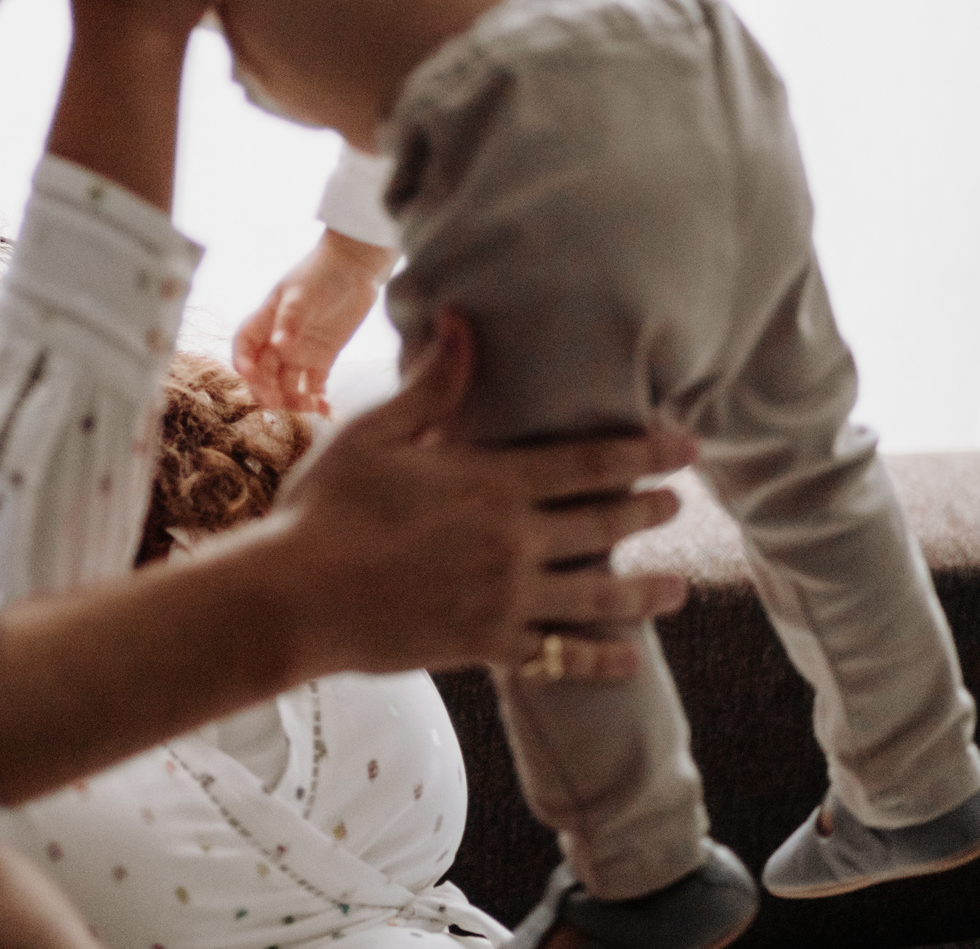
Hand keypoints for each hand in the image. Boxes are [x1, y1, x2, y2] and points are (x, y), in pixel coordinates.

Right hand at [233, 229, 397, 415]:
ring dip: (293, 401)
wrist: (355, 267)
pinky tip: (326, 409)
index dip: (242, 361)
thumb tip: (278, 345)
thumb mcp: (302, 293)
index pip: (244, 346)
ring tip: (311, 407)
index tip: (248, 375)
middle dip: (266, 390)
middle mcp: (278, 342)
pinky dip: (317, 400)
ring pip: (286, 386)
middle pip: (263, 374)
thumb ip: (290, 319)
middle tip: (277, 402)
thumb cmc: (321, 273)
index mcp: (266, 322)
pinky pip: (314, 387)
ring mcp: (299, 353)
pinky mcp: (322, 360)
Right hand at [264, 308, 694, 682]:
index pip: (589, 462)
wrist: (295, 597)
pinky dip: (600, 657)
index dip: (642, 452)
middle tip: (679, 503)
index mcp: (492, 483)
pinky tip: (630, 659)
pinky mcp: (487, 644)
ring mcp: (506, 598)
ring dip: (644, 589)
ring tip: (678, 586)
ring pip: (597, 593)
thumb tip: (461, 321)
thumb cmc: (325, 506)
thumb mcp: (374, 433)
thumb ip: (431, 386)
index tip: (685, 445)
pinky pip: (559, 655)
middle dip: (648, 509)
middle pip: (604, 523)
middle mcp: (513, 541)